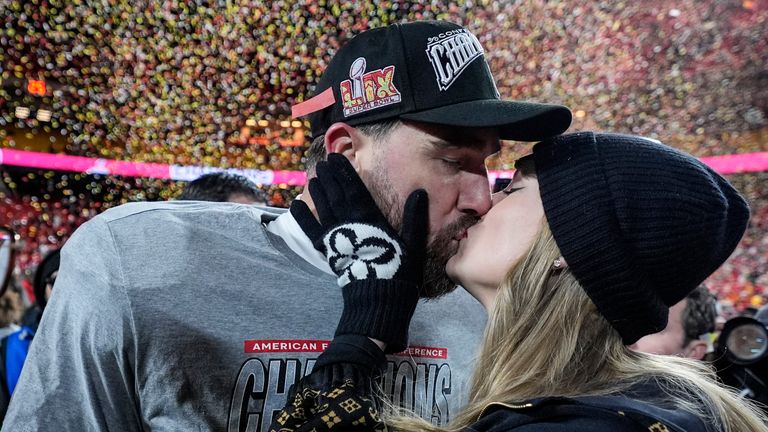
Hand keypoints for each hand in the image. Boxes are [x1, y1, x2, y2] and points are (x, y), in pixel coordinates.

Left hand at [291, 153, 428, 352]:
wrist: (378, 303)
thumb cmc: (399, 274)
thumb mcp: (413, 246)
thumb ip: (414, 218)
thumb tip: (419, 192)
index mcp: (371, 221)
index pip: (356, 190)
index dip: (346, 173)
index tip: (337, 157)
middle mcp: (351, 226)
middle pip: (337, 196)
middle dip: (330, 178)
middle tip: (323, 162)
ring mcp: (337, 239)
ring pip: (324, 210)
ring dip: (318, 192)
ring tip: (314, 176)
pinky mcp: (330, 254)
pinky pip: (313, 233)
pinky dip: (304, 219)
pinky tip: (296, 205)